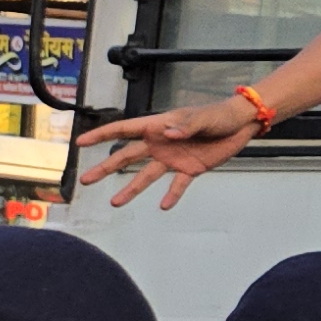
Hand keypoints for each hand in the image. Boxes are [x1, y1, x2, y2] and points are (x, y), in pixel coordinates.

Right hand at [77, 97, 263, 209]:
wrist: (241, 125)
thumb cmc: (218, 115)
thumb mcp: (202, 118)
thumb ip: (185, 126)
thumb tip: (166, 134)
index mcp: (158, 126)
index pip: (124, 130)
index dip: (101, 135)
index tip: (80, 143)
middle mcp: (160, 144)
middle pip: (127, 156)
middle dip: (106, 168)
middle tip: (86, 180)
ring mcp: (173, 158)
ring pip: (146, 175)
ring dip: (131, 189)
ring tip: (115, 203)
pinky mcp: (190, 169)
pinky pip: (177, 185)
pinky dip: (172, 195)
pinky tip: (164, 206)